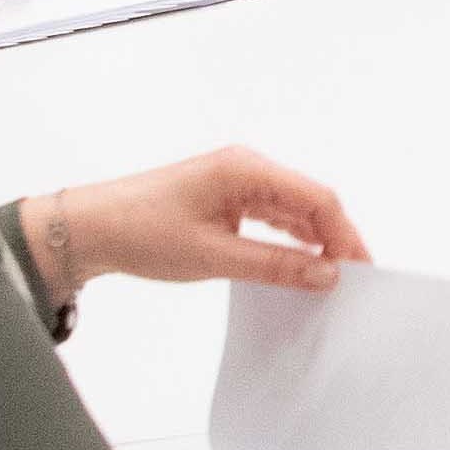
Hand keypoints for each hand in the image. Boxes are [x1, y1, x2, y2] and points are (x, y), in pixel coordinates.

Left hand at [21, 148, 369, 297]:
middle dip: (335, 239)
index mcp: (247, 169)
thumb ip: (275, 266)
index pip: (317, 198)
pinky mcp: (225, 198)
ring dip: (314, 241)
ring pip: (293, 210)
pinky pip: (271, 217)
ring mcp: (236, 182)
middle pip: (310, 201)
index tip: (361, 272)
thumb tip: (326, 275)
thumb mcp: (213, 256)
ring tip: (332, 278)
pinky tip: (300, 265)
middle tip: (353, 282)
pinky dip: (289, 240)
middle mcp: (247, 168)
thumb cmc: (142, 233)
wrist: (89, 228)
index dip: (345, 234)